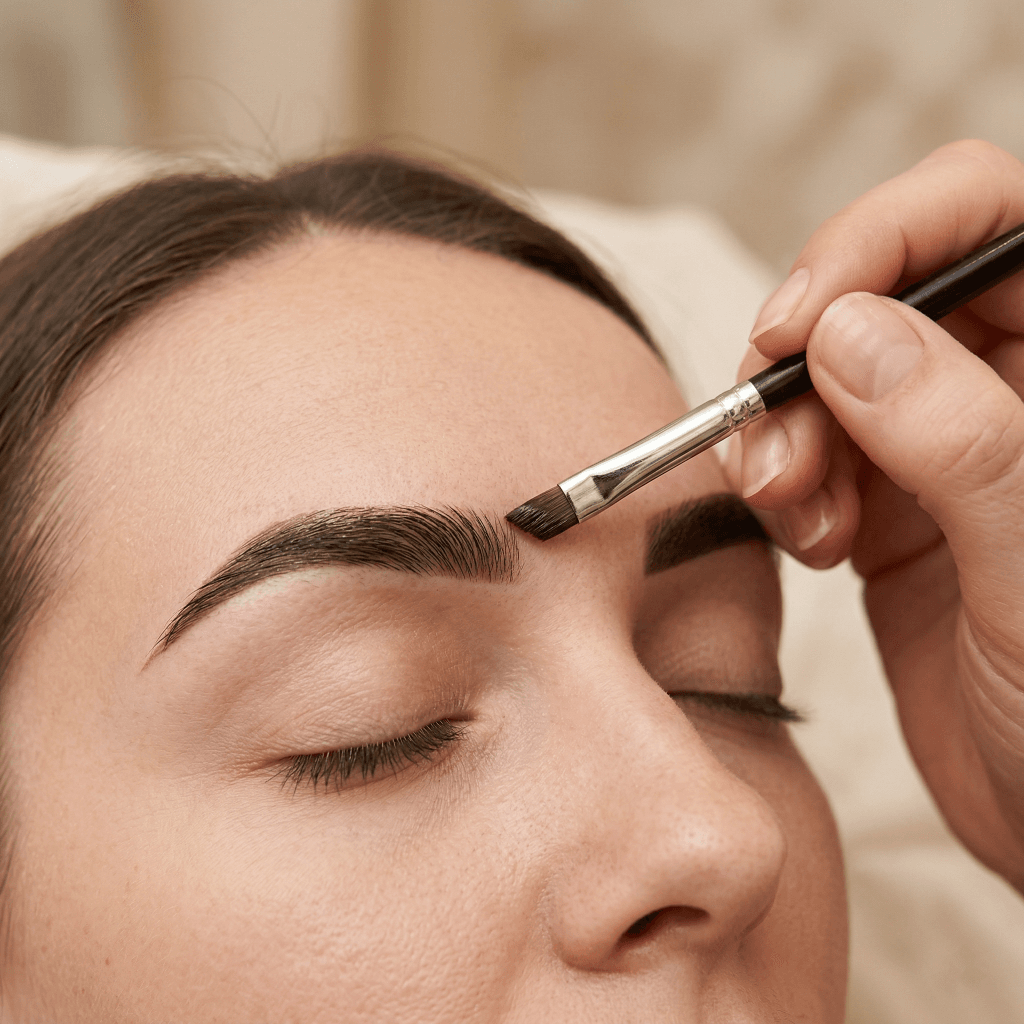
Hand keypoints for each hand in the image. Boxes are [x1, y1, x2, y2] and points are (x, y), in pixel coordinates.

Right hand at [729, 140, 1023, 890]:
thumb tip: (845, 330)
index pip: (985, 213)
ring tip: (794, 511)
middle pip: (882, 292)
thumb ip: (959, 437)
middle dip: (806, 357)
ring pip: (829, 375)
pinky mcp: (894, 505)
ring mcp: (947, 444)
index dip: (882, 239)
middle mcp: (1011, 383)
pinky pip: (813, 452)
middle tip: (775, 448)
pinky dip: (785, 483)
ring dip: (784, 430)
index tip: (797, 323)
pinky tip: (812, 541)